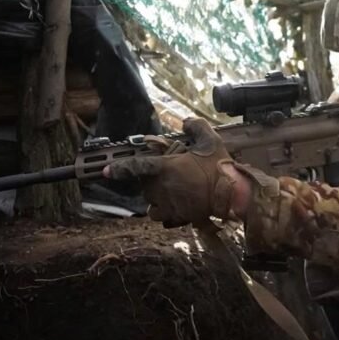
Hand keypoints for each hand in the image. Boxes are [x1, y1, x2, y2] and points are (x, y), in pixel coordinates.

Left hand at [103, 118, 237, 225]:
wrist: (232, 197)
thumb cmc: (220, 168)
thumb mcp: (211, 140)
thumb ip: (197, 126)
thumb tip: (186, 122)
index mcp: (166, 168)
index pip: (136, 167)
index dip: (118, 169)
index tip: (106, 172)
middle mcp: (162, 187)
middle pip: (145, 185)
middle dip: (152, 179)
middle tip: (169, 174)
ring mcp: (168, 204)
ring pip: (150, 202)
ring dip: (155, 196)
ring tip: (169, 190)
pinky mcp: (177, 217)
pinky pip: (161, 216)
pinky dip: (163, 211)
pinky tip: (174, 205)